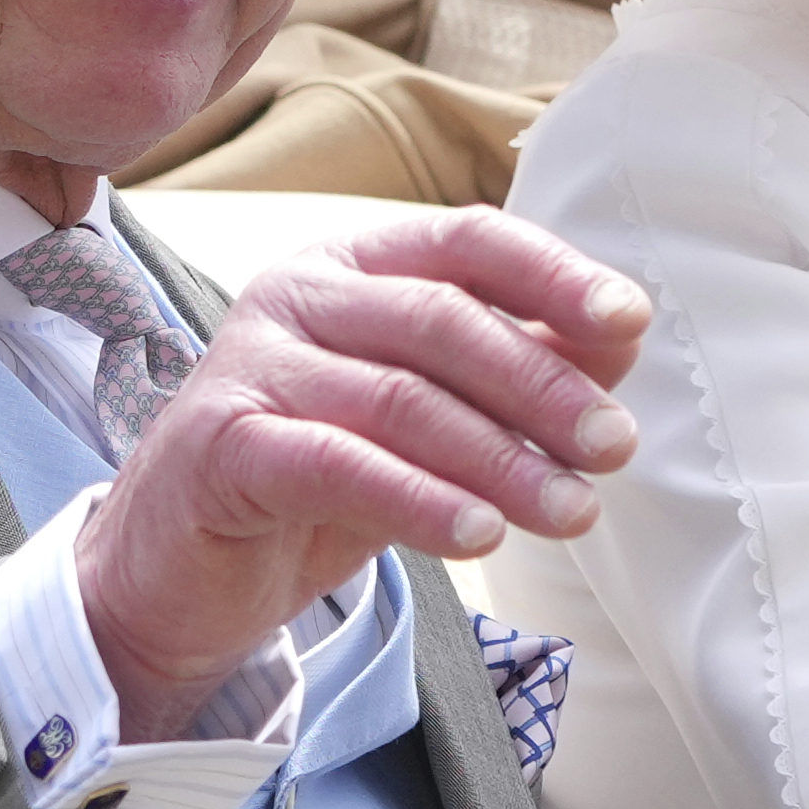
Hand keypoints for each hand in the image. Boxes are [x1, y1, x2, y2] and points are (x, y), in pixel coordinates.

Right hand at [74, 205, 650, 740]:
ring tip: (572, 510)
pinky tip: (481, 536)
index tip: (629, 320)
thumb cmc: (318, 478)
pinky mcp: (220, 444)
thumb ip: (513, 365)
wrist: (179, 568)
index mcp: (356, 262)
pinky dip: (419, 500)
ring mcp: (251, 362)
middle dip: (542, 383)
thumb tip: (620, 334)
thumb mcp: (429, 418)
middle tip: (614, 444)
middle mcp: (299, 292)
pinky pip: (337, 464)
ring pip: (399, 397)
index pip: (468, 240)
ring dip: (501, 458)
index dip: (554, 275)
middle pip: (442, 317)